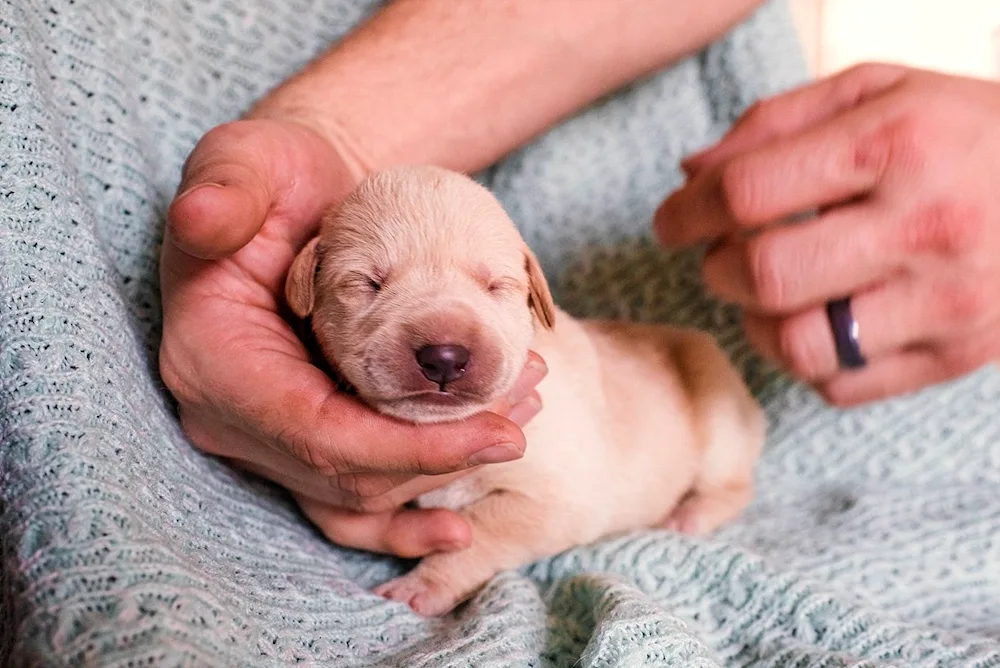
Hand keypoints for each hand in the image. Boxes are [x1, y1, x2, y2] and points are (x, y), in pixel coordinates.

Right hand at [159, 117, 546, 557]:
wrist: (301, 200)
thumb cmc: (277, 175)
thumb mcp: (249, 160)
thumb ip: (228, 187)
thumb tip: (200, 218)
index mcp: (211, 358)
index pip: (318, 434)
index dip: (411, 449)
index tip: (501, 435)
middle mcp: (230, 414)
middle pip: (348, 476)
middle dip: (444, 456)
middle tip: (528, 402)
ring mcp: (266, 435)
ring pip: (362, 492)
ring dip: (446, 465)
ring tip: (521, 408)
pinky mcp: (303, 437)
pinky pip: (359, 490)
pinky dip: (416, 492)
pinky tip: (466, 504)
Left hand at [654, 64, 999, 405]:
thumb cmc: (963, 131)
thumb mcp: (879, 91)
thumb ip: (777, 124)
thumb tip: (690, 175)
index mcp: (896, 143)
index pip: (747, 192)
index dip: (687, 212)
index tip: (672, 222)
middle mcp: (925, 225)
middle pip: (764, 275)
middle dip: (718, 269)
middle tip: (724, 256)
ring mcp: (948, 300)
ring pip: (797, 345)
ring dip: (755, 324)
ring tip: (767, 295)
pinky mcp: (959, 354)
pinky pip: (841, 386)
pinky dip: (807, 361)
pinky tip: (817, 322)